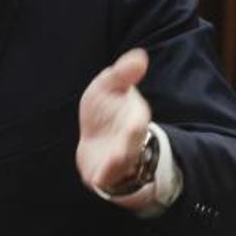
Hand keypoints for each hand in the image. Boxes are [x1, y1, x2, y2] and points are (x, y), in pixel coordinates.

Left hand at [76, 48, 152, 206]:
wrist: (97, 136)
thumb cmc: (106, 109)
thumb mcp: (110, 86)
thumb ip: (123, 74)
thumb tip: (139, 55)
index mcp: (134, 118)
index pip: (138, 121)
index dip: (135, 123)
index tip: (135, 122)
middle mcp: (129, 142)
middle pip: (131, 147)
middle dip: (127, 148)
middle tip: (120, 153)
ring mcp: (118, 160)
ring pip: (120, 165)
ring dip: (116, 166)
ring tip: (108, 169)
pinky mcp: (103, 174)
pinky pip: (105, 179)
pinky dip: (103, 179)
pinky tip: (97, 179)